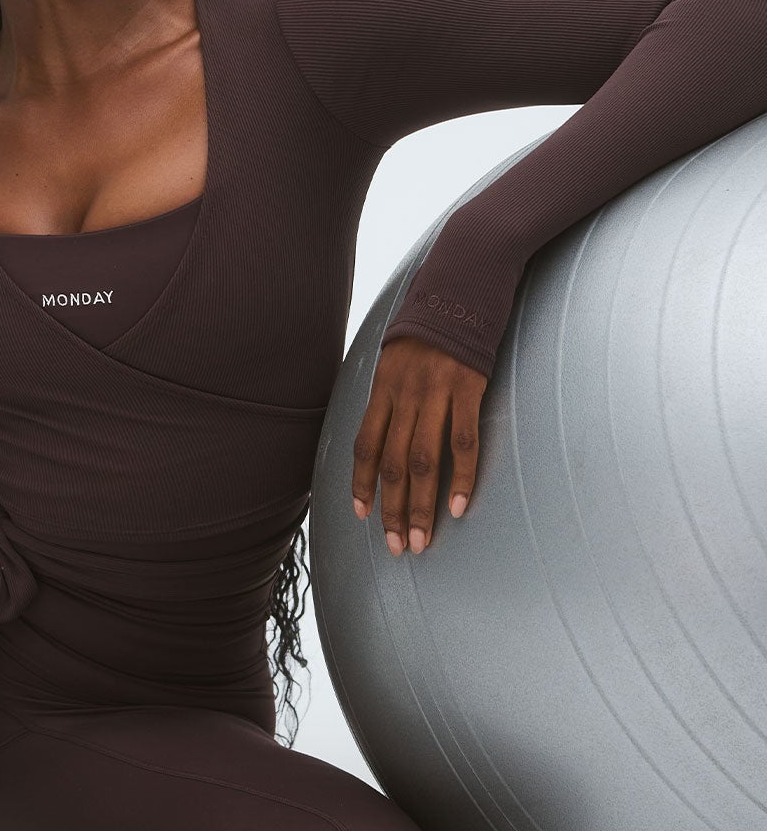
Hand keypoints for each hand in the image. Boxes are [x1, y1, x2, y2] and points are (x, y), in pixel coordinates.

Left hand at [351, 334, 486, 555]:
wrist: (462, 283)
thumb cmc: (430, 324)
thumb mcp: (397, 355)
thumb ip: (391, 394)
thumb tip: (385, 432)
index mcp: (383, 387)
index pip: (364, 445)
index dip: (360, 483)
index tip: (362, 516)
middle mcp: (404, 393)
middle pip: (392, 463)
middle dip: (393, 510)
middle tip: (398, 547)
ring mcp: (436, 392)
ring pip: (424, 460)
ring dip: (422, 505)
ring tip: (423, 540)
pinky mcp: (469, 388)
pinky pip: (464, 441)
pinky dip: (462, 477)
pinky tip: (458, 507)